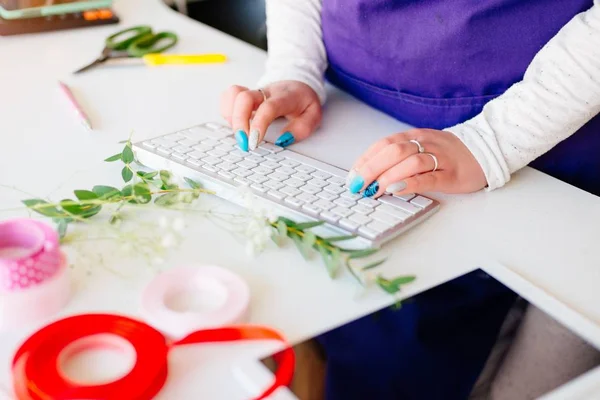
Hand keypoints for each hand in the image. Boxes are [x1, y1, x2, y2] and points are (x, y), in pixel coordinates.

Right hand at [220, 81, 321, 151]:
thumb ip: (301, 129)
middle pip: (244, 98)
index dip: (258, 124)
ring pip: (232, 95)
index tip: (254, 142)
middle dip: (239, 123)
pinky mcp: (243, 95)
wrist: (298, 83)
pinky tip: (236, 123)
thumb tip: (282, 140)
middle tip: (244, 143)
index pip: (267, 107)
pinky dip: (227, 112)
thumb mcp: (313, 115)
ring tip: (240, 133)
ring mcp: (253, 92)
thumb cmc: (303, 101)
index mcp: (284, 96)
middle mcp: (265, 92)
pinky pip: (227, 98)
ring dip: (231, 117)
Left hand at [346, 129, 486, 196]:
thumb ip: (398, 157)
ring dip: (388, 176)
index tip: (352, 176)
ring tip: (374, 190)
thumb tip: (369, 174)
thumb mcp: (421, 148)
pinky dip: (409, 183)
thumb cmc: (447, 153)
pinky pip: (428, 177)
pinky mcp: (452, 174)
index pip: (383, 144)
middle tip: (358, 186)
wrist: (486, 151)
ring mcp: (440, 158)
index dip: (365, 160)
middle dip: (371, 169)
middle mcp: (425, 143)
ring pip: (409, 162)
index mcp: (414, 136)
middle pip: (393, 151)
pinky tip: (396, 189)